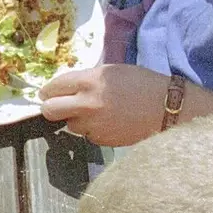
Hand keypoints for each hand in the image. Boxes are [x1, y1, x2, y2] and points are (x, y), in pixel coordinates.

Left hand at [39, 63, 171, 144]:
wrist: (167, 108)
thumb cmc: (141, 83)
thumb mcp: (111, 71)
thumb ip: (86, 79)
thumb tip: (64, 88)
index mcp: (89, 81)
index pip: (54, 87)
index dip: (47, 90)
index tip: (46, 93)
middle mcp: (87, 104)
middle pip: (50, 111)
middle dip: (50, 108)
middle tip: (56, 105)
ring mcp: (94, 125)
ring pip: (70, 125)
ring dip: (75, 119)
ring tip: (94, 113)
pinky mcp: (102, 140)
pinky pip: (87, 135)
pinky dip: (92, 130)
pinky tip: (107, 122)